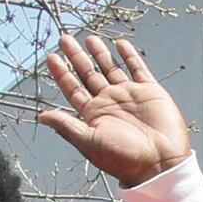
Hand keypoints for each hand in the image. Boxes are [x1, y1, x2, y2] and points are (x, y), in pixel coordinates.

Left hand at [35, 35, 192, 187]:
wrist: (161, 163)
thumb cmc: (125, 159)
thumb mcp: (89, 141)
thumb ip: (66, 125)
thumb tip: (41, 116)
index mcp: (93, 115)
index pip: (73, 88)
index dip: (61, 73)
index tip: (51, 57)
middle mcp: (109, 102)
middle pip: (88, 73)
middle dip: (76, 56)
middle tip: (64, 39)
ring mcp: (128, 95)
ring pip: (110, 68)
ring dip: (99, 53)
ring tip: (89, 38)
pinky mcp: (149, 90)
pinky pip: (137, 68)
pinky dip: (129, 56)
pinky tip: (120, 44)